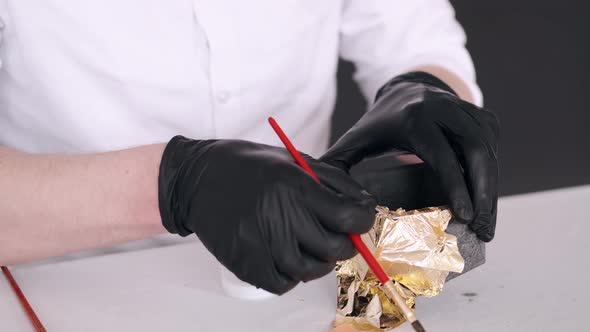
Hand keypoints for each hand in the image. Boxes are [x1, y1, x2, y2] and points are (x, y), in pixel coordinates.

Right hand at [158, 137, 375, 293]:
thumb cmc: (249, 166)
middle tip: (335, 235)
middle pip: (333, 247)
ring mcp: (259, 241)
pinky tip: (287, 259)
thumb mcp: (295, 160)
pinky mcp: (243, 261)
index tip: (359, 219)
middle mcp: (279, 214)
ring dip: (319, 264)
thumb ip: (334, 181)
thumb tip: (365, 204)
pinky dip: (291, 277)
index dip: (362, 221)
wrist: (198, 178)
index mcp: (294, 186)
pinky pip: (280, 284)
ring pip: (309, 270)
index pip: (347, 217)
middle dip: (344, 244)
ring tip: (310, 247)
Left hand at [321, 72, 498, 241]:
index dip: (455, 184)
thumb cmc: (379, 123)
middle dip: (482, 193)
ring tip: (486, 224)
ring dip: (490, 189)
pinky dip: (491, 175)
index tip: (463, 215)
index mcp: (413, 118)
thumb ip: (337, 164)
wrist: (406, 89)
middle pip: (476, 151)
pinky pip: (492, 147)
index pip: (441, 153)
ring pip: (489, 152)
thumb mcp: (356, 139)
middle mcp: (444, 109)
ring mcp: (466, 110)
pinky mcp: (481, 115)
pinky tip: (485, 201)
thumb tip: (316, 194)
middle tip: (481, 229)